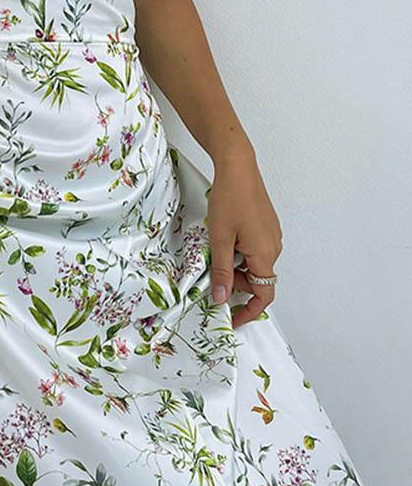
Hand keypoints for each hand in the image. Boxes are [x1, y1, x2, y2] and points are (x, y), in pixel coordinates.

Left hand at [206, 152, 282, 328]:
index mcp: (264, 254)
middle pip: (257, 279)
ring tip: (215, 250)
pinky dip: (239, 252)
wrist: (238, 167)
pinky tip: (224, 238)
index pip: (264, 295)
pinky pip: (254, 249)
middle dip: (235, 283)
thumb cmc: (229, 199)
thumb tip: (221, 298)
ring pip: (254, 264)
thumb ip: (221, 271)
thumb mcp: (220, 238)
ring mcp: (271, 235)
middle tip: (212, 275)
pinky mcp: (266, 226)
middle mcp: (273, 247)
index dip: (248, 311)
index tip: (232, 318)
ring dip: (235, 266)